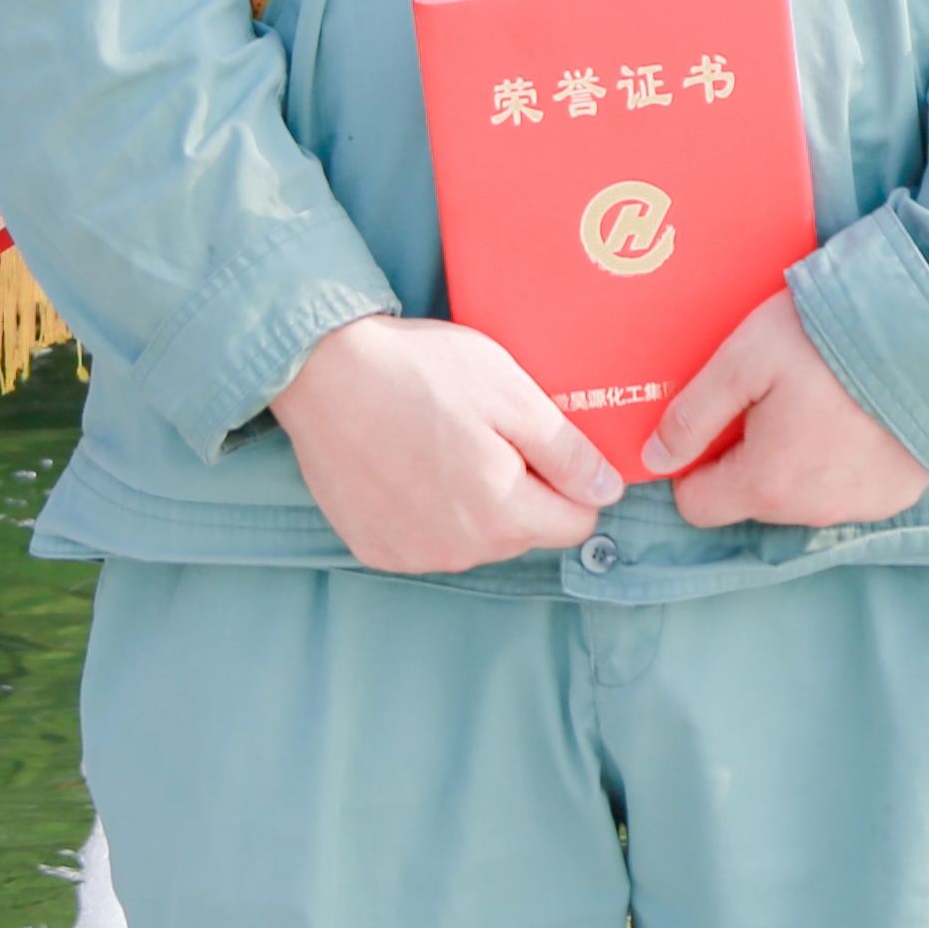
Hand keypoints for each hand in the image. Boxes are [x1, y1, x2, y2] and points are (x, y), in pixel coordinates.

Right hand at [271, 313, 615, 574]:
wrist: (321, 371)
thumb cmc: (419, 372)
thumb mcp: (510, 393)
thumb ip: (565, 451)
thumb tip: (608, 491)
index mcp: (502, 515)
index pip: (576, 523)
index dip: (568, 479)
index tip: (540, 442)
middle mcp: (458, 550)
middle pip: (524, 532)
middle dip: (520, 488)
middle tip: (484, 430)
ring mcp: (411, 556)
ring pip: (475, 538)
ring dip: (472, 501)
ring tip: (440, 442)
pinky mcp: (373, 548)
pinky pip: (426, 540)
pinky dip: (426, 510)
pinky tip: (407, 464)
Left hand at [641, 295, 928, 529]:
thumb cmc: (832, 341)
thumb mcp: (745, 359)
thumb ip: (693, 413)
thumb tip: (655, 460)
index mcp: (765, 483)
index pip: (696, 505)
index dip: (694, 462)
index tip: (715, 420)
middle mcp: (811, 511)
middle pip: (751, 497)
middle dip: (749, 454)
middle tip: (773, 395)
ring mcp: (859, 508)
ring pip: (800, 494)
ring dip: (798, 457)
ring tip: (820, 397)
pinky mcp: (897, 496)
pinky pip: (848, 489)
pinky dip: (844, 459)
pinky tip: (857, 413)